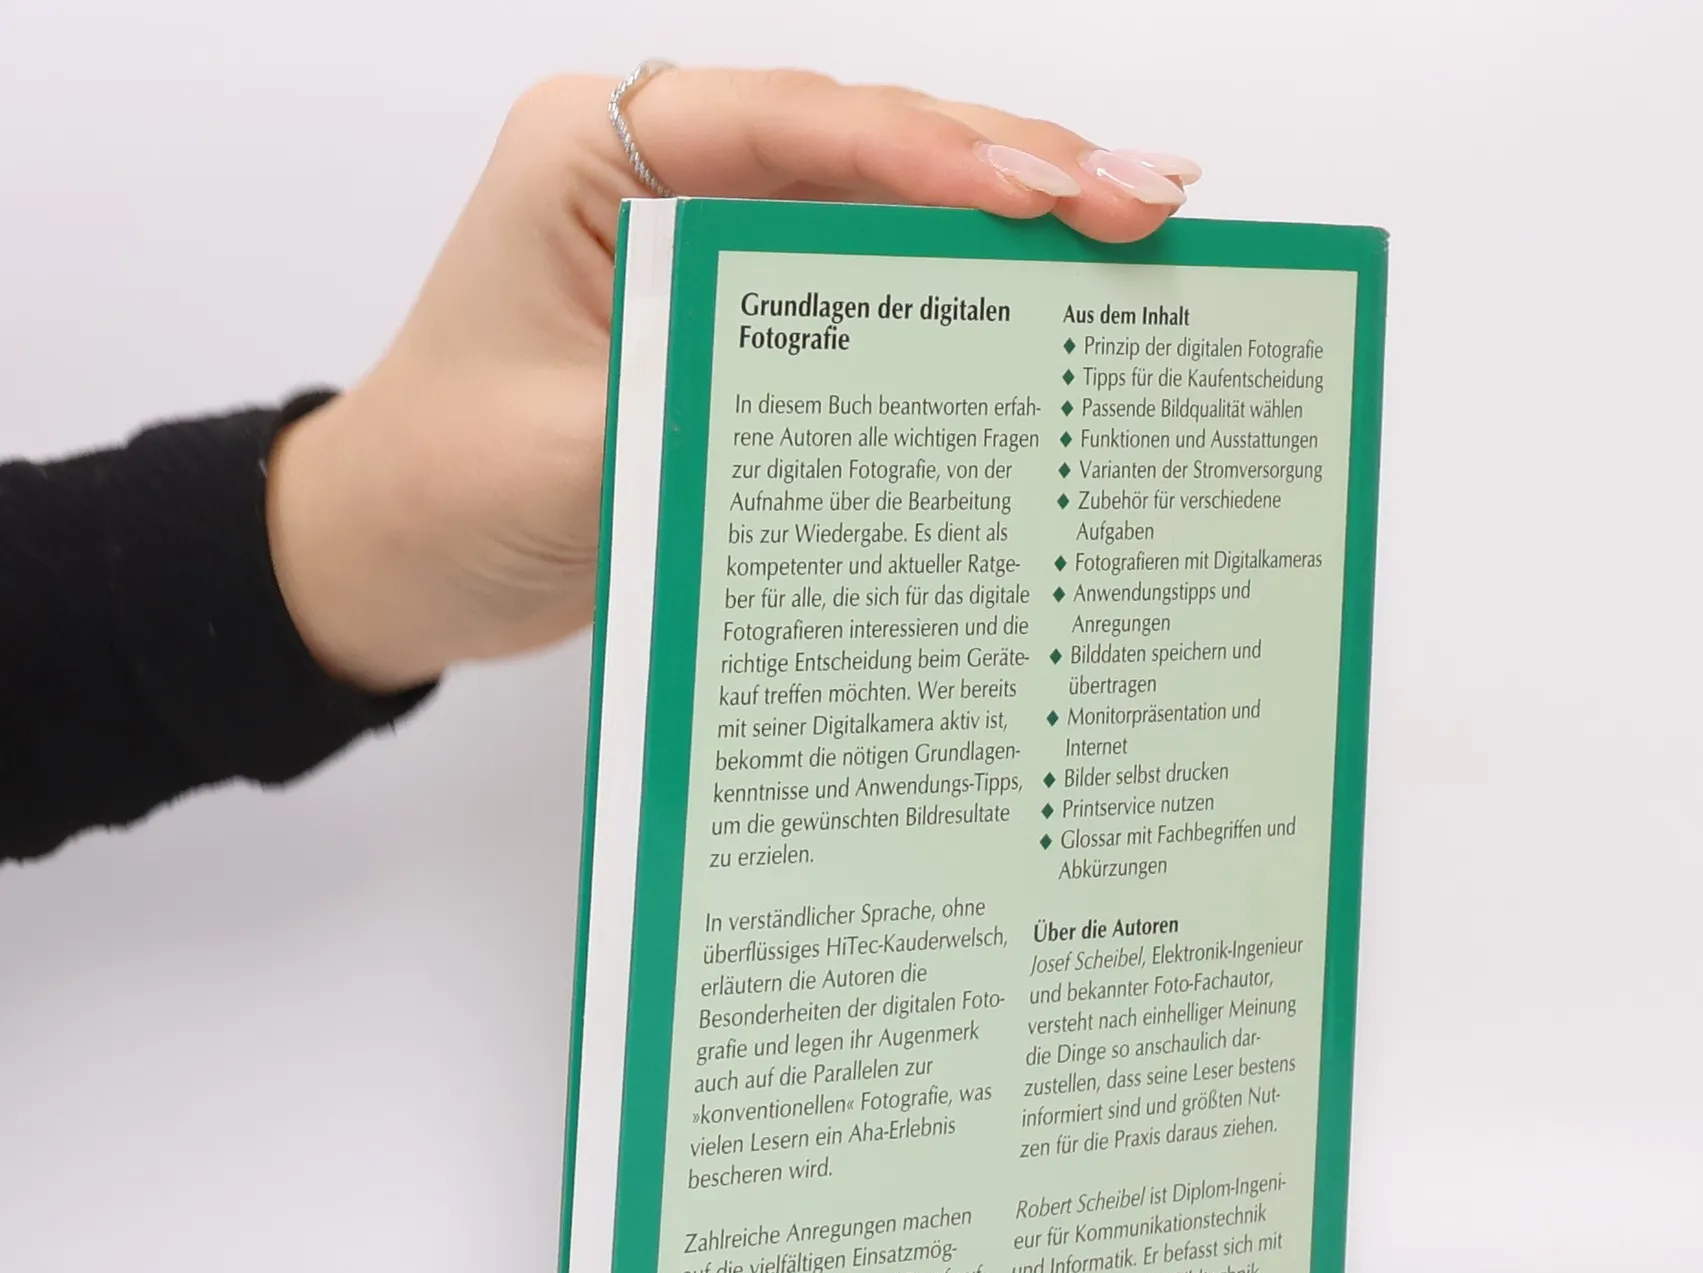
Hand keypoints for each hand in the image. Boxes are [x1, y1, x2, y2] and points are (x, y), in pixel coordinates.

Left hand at [267, 70, 1200, 691]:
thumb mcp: (561, 457)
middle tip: (1145, 200)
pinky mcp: (747, 325)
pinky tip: (1054, 308)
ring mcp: (715, 247)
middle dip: (1010, 168)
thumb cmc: (441, 485)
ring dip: (1011, 224)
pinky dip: (964, 302)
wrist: (397, 557)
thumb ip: (700, 418)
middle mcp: (667, 176)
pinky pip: (873, 295)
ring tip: (1140, 230)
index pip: (789, 124)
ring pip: (887, 210)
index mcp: (599, 156)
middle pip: (864, 147)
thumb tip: (866, 429)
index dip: (927, 150)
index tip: (1041, 187)